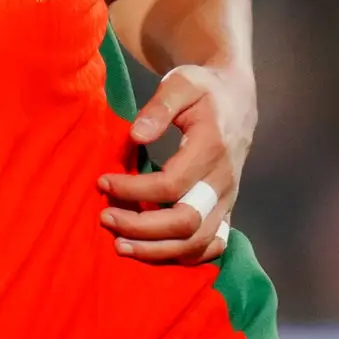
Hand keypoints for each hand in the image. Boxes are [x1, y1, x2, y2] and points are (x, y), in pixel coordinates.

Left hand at [96, 64, 254, 263]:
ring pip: (197, 242)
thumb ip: (159, 107)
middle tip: (105, 217)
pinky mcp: (226, 210)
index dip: (134, 190)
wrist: (235, 99)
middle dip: (141, 227)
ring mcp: (228, 200)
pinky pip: (210, 246)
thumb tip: (135, 136)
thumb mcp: (181, 83)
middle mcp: (224, 182)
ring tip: (120, 245)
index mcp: (212, 148)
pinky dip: (182, 256)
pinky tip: (152, 252)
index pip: (171, 185)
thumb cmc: (203, 89)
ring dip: (156, 249)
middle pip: (185, 222)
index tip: (103, 181)